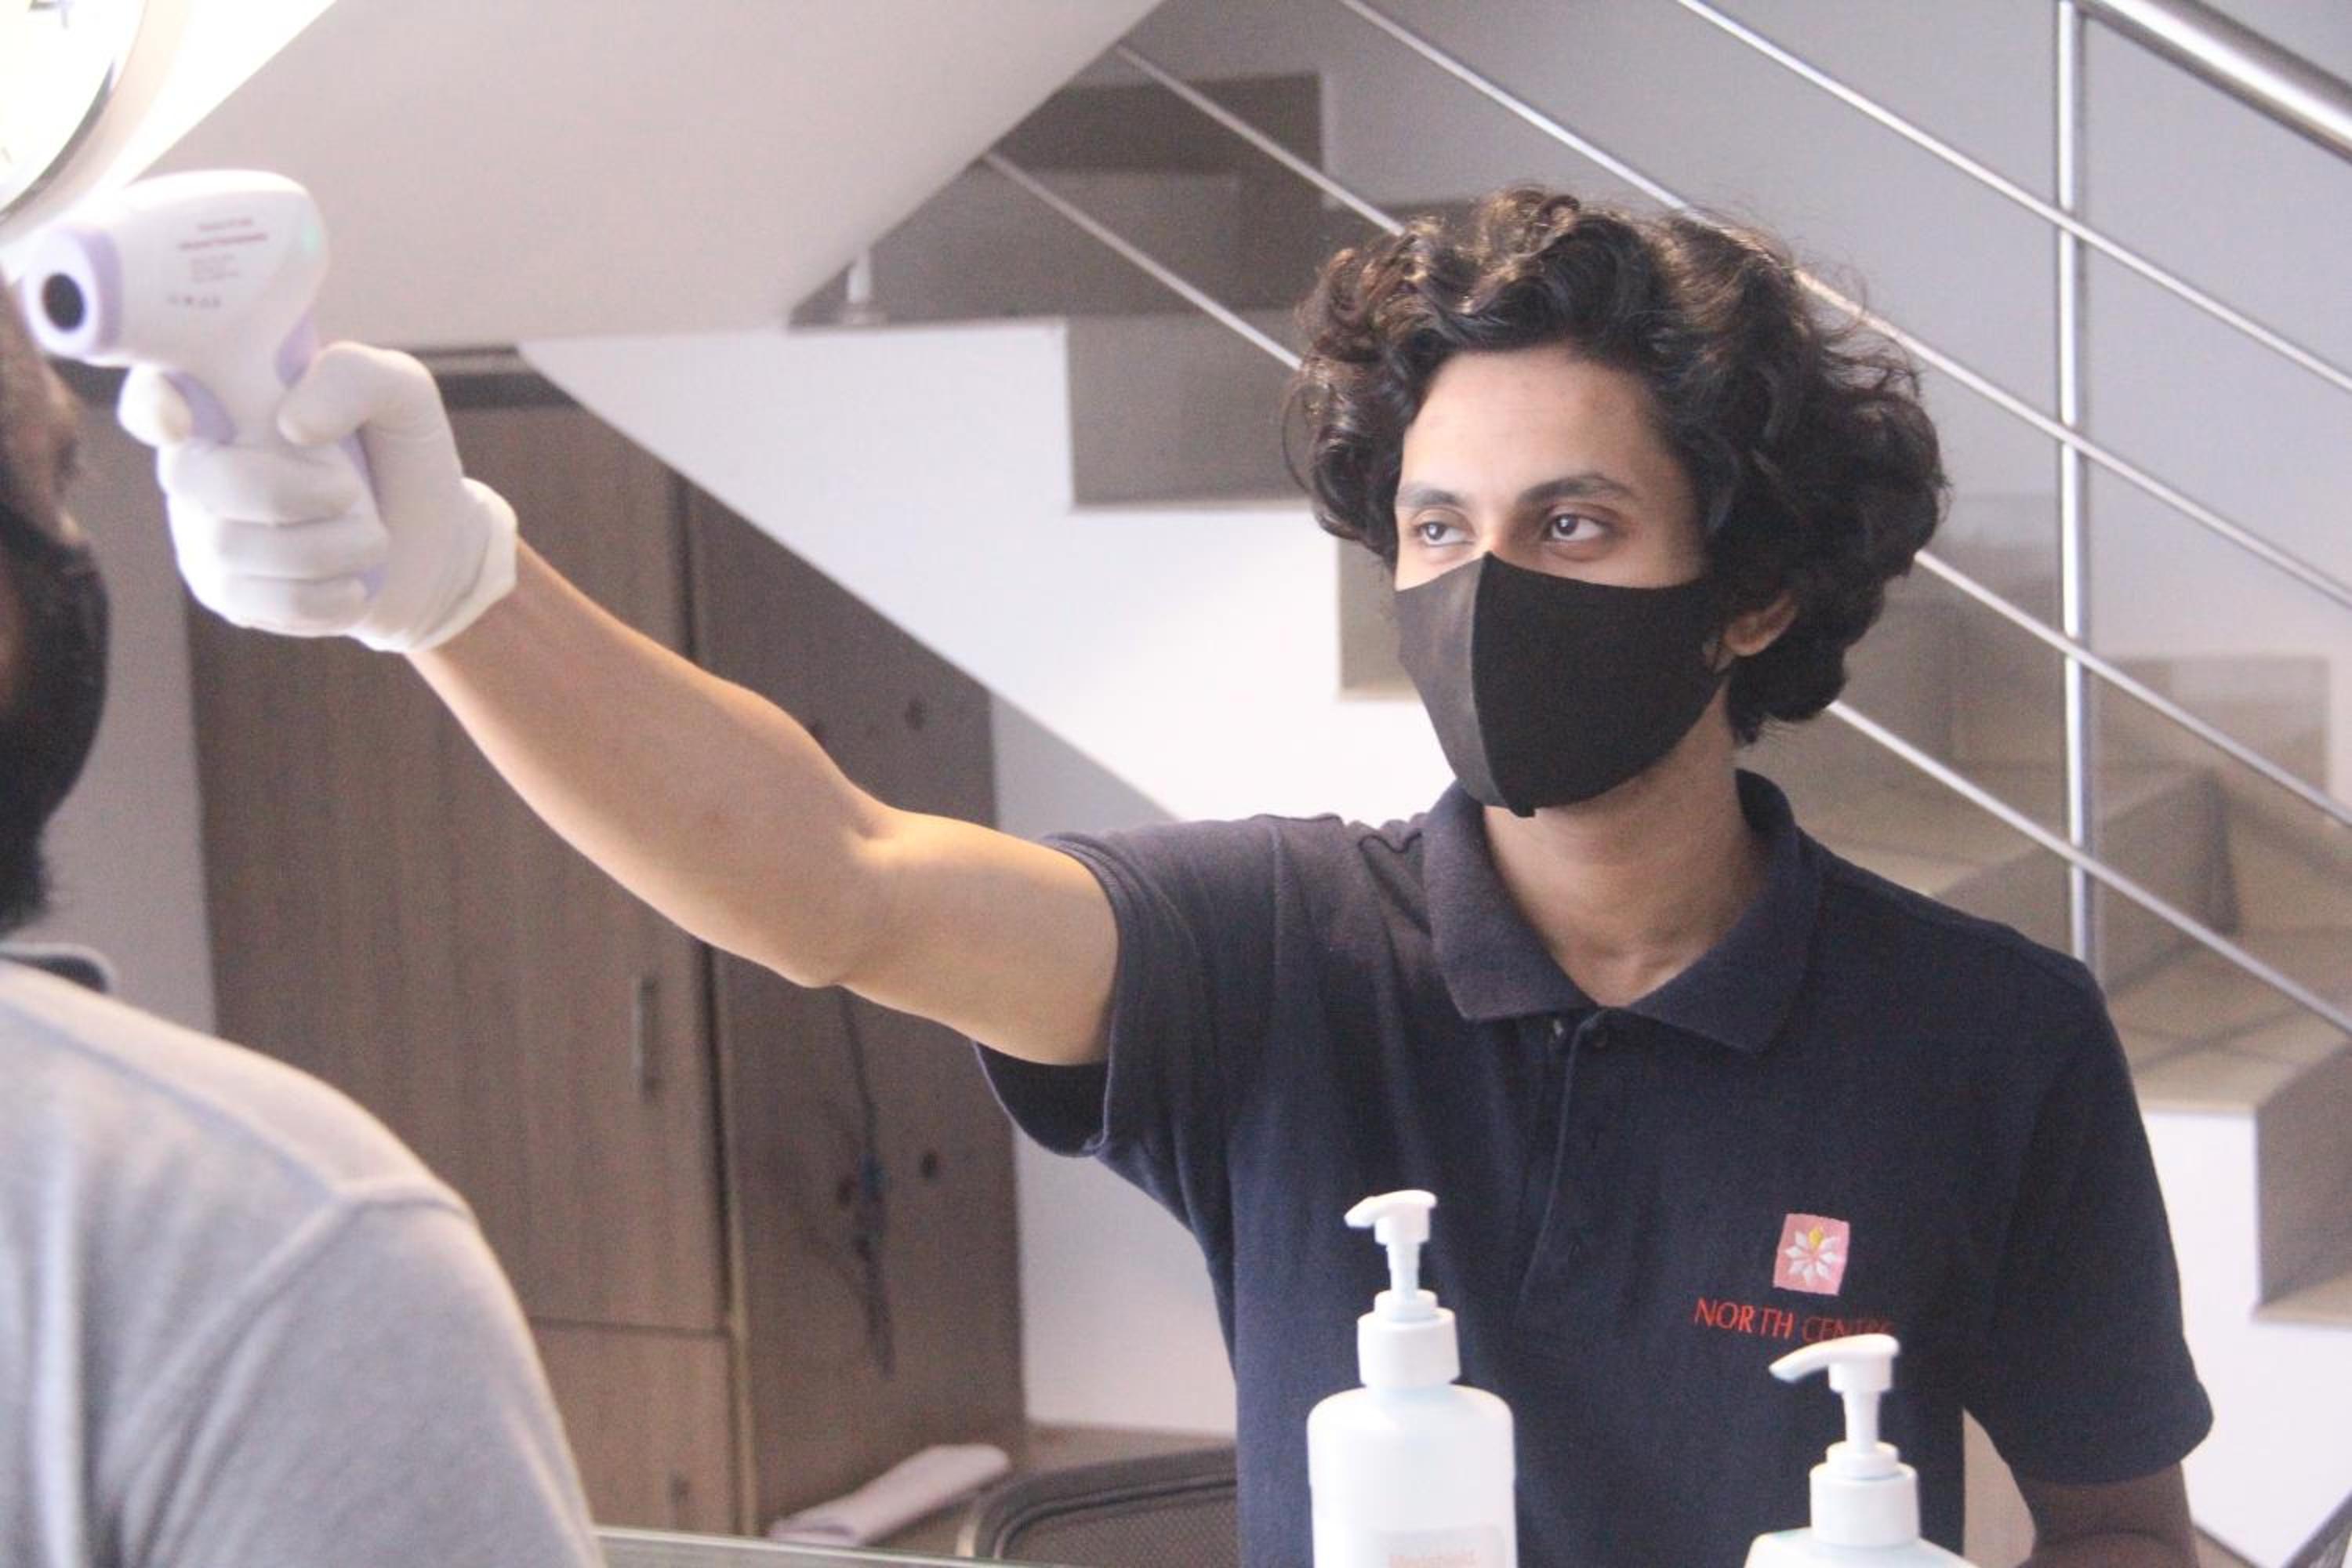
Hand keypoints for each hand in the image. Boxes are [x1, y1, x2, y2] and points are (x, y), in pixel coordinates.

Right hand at [117, 343, 517, 652]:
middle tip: (351, 492)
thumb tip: (292, 425)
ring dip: (325, 547)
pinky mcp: (230, 595)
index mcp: (226, 404)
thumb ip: (353, 376)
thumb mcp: (401, 394)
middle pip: (195, 478)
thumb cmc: (405, 456)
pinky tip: (354, 584)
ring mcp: (205, 533)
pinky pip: (262, 601)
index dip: (153, 407)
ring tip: (372, 539)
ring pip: (231, 547)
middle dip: (284, 490)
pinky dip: (326, 596)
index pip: (151, 396)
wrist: (437, 548)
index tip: (184, 424)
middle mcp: (199, 466)